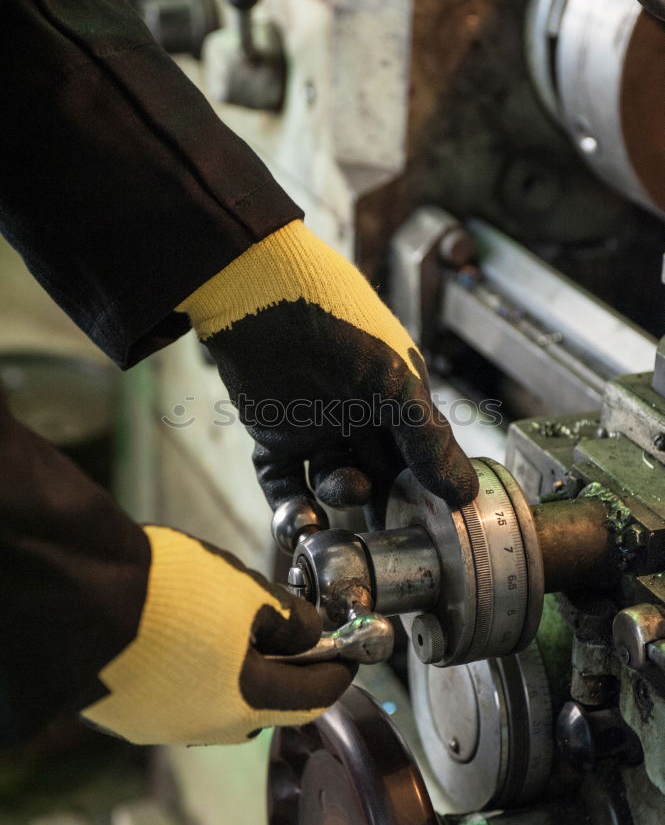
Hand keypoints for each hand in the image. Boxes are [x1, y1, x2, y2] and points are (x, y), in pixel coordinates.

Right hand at [81, 527, 354, 744]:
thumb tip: (309, 634)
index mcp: (248, 702)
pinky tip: (181, 638)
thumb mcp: (248, 592)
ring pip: (216, 702)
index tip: (350, 655)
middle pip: (264, 703)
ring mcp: (162, 726)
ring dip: (233, 673)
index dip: (338, 671)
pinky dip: (191, 673)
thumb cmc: (171, 593)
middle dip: (282, 670)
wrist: (80, 598)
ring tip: (226, 626)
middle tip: (286, 632)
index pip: (313, 697)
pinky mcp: (126, 716)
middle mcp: (207, 728)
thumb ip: (289, 620)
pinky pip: (175, 698)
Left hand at [180, 220, 477, 529]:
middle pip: (376, 473)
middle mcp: (359, 412)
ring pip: (331, 481)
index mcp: (397, 396)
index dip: (425, 488)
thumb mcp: (397, 386)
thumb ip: (429, 442)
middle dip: (382, 502)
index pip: (419, 454)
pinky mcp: (274, 433)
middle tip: (387, 528)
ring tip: (343, 492)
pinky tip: (301, 522)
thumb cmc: (340, 327)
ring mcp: (316, 424)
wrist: (261, 296)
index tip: (431, 524)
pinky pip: (283, 481)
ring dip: (338, 498)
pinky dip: (290, 506)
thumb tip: (464, 494)